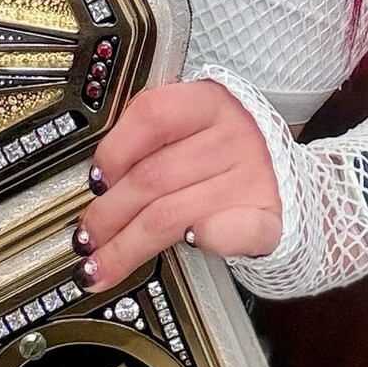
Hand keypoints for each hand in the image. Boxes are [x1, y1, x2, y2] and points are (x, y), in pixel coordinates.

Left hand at [73, 77, 282, 291]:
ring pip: (172, 214)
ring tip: (100, 265)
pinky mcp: (268, 218)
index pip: (152, 115)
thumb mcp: (190, 128)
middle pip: (153, 177)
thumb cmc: (220, 155)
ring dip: (127, 246)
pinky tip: (189, 244)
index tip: (95, 181)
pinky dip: (209, 239)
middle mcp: (234, 135)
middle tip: (85, 238)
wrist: (282, 179)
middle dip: (107, 215)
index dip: (114, 150)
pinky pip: (233, 231)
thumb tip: (99, 182)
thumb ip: (148, 142)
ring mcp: (254, 176)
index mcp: (209, 101)